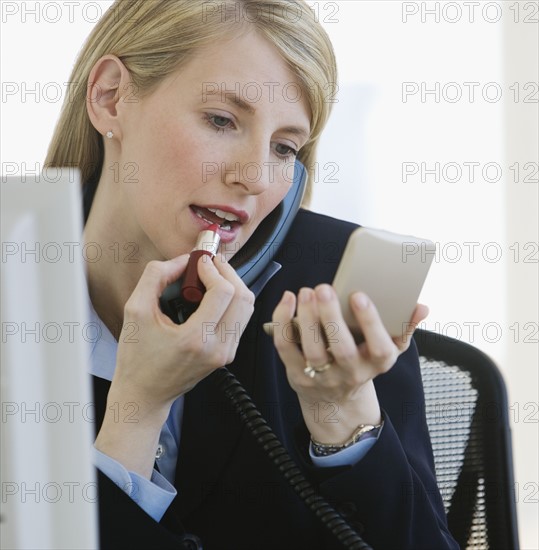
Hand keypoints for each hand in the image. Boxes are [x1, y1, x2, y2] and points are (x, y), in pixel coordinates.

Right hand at [95, 253, 253, 476]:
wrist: (144, 394)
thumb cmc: (137, 358)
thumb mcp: (135, 311)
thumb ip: (155, 277)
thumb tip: (182, 260)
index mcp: (196, 339)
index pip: (224, 292)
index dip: (213, 269)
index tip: (199, 262)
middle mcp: (218, 348)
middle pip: (243, 297)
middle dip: (227, 273)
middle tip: (208, 264)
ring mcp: (226, 353)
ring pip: (246, 307)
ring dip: (231, 285)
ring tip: (209, 277)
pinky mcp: (227, 354)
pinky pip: (240, 319)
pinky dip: (231, 300)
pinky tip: (211, 295)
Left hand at [270, 284, 427, 443]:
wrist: (335, 401)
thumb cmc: (362, 362)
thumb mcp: (388, 349)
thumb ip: (404, 327)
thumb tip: (422, 307)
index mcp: (378, 363)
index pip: (380, 347)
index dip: (370, 322)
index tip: (359, 295)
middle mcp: (351, 372)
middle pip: (342, 349)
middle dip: (331, 316)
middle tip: (324, 288)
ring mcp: (322, 376)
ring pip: (313, 349)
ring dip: (307, 318)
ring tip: (306, 292)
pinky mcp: (297, 373)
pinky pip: (286, 347)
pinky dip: (283, 322)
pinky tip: (288, 300)